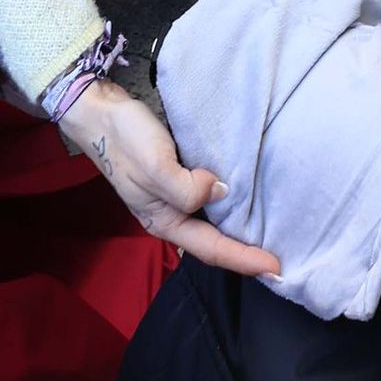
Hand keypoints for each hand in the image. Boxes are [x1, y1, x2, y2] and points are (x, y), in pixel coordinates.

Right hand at [58, 80, 279, 277]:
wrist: (99, 112)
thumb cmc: (126, 140)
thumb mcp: (157, 167)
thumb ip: (188, 189)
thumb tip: (223, 193)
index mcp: (164, 221)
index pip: (212, 249)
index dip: (245, 259)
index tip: (276, 268)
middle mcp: (171, 216)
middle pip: (213, 244)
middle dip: (244, 255)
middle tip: (280, 263)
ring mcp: (172, 198)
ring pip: (212, 224)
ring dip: (238, 233)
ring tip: (269, 236)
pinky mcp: (176, 177)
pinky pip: (208, 201)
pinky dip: (229, 207)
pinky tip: (245, 199)